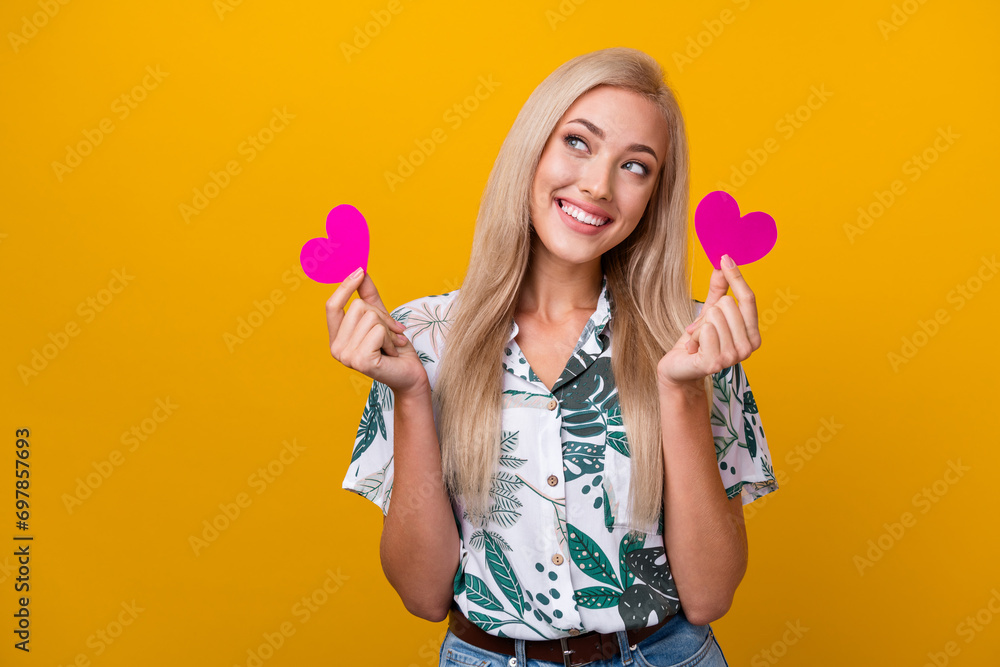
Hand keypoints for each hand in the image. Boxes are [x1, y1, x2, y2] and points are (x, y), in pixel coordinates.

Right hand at [326, 270, 428, 394]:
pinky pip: (378, 331)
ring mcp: (346, 356)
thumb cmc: (396, 349)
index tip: (359, 270)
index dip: (344, 286)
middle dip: (382, 316)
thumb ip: (368, 296)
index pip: (332, 306)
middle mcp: (336, 349)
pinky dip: (391, 339)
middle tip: (392, 333)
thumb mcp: (381, 318)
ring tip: (392, 345)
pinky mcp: (360, 361)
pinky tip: (392, 352)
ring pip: (370, 317)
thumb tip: (361, 270)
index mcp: (337, 339)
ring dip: (389, 330)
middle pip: (358, 307)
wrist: (410, 374)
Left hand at [656, 255, 760, 388]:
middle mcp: (748, 347)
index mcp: (752, 335)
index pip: (748, 299)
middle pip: (728, 304)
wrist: (679, 368)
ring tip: (698, 341)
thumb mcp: (709, 313)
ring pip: (715, 316)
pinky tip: (693, 349)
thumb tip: (723, 264)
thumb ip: (719, 291)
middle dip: (709, 313)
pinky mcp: (716, 362)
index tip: (725, 257)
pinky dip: (694, 335)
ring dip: (700, 327)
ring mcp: (733, 357)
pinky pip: (706, 330)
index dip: (736, 277)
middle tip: (703, 331)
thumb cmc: (697, 342)